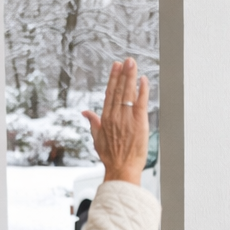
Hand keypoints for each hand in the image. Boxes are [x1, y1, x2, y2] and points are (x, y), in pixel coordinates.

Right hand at [83, 58, 149, 184]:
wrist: (121, 169)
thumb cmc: (110, 157)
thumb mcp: (97, 138)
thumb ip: (92, 122)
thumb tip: (85, 112)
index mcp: (105, 118)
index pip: (109, 93)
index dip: (113, 78)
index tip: (116, 66)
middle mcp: (115, 116)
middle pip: (119, 90)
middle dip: (123, 73)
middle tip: (127, 60)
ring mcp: (127, 118)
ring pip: (129, 93)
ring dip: (131, 77)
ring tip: (133, 63)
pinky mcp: (139, 123)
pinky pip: (141, 102)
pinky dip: (143, 90)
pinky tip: (144, 80)